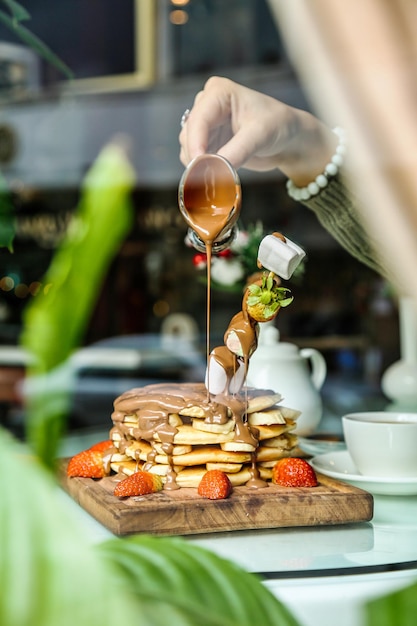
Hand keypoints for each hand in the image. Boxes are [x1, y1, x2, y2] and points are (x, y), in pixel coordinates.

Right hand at [179, 76, 336, 186]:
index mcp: (219, 92)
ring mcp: (206, 124)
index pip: (199, 119)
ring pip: (188, 148)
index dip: (195, 143)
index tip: (199, 165)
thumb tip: (214, 170)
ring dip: (199, 164)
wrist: (288, 138)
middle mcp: (207, 104)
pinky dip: (203, 169)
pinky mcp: (208, 141)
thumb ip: (236, 151)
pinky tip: (218, 174)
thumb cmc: (278, 125)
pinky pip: (196, 158)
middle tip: (210, 177)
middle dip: (198, 156)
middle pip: (189, 134)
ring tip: (219, 175)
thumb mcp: (259, 136)